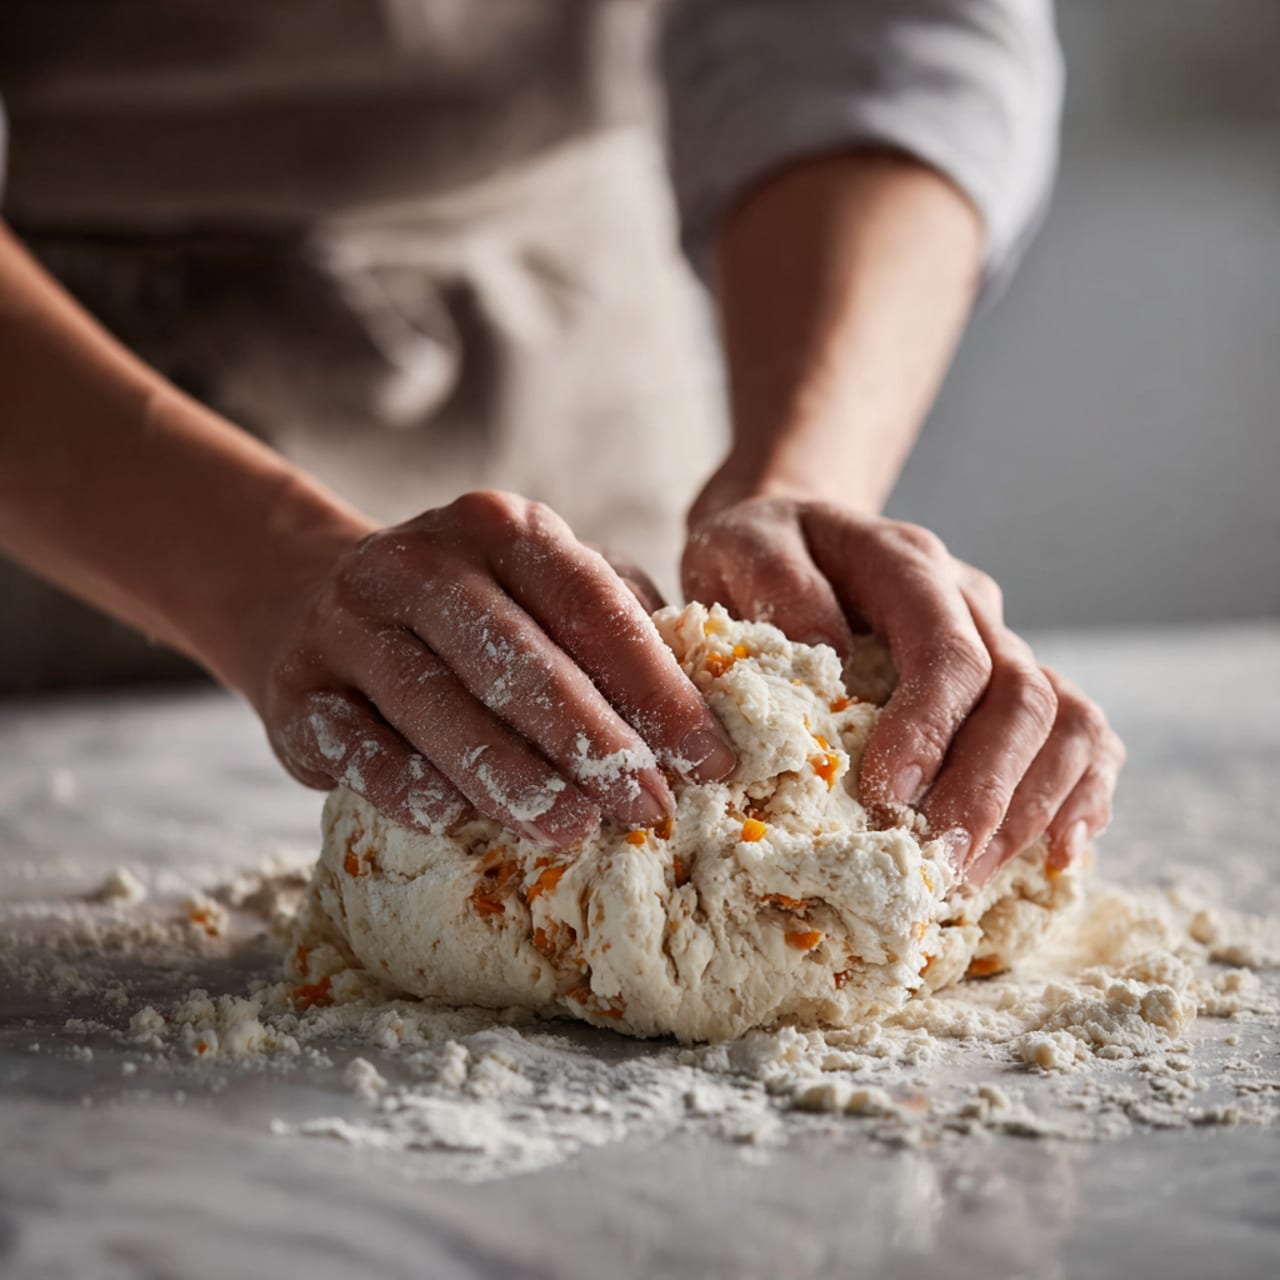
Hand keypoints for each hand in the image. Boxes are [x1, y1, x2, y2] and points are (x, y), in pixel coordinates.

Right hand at [249, 491, 735, 846]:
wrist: (317, 601)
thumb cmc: (473, 614)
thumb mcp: (544, 589)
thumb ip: (619, 627)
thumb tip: (702, 711)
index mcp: (501, 527)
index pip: (592, 606)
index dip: (657, 687)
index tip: (710, 761)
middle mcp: (420, 561)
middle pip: (518, 659)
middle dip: (593, 741)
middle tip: (650, 809)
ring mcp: (349, 622)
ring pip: (439, 706)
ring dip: (511, 777)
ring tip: (574, 830)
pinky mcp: (297, 689)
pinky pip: (359, 746)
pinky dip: (409, 786)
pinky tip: (456, 820)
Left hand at [683, 495, 1123, 882]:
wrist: (789, 531)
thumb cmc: (756, 554)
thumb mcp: (738, 548)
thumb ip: (777, 585)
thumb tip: (831, 654)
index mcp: (907, 566)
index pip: (948, 652)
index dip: (931, 731)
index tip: (887, 799)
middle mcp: (969, 602)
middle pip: (1022, 696)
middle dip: (987, 791)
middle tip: (938, 866)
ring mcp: (1001, 641)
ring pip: (1068, 721)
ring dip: (1031, 808)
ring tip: (971, 879)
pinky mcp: (1011, 682)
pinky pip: (1082, 737)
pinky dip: (1080, 797)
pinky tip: (1055, 856)